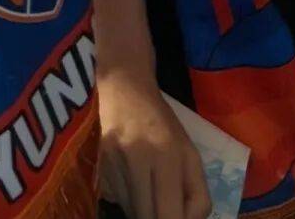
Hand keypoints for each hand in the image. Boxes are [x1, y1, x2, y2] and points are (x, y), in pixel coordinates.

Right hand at [99, 66, 211, 218]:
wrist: (122, 87)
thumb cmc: (162, 122)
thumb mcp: (188, 152)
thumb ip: (196, 192)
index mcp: (168, 155)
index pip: (171, 215)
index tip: (178, 216)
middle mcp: (138, 161)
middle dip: (159, 218)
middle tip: (165, 206)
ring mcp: (114, 165)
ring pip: (132, 214)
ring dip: (143, 211)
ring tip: (150, 189)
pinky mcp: (98, 168)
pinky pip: (118, 201)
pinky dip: (129, 202)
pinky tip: (133, 181)